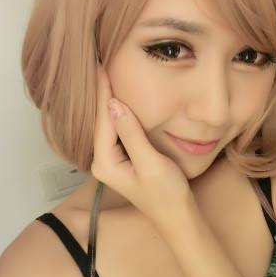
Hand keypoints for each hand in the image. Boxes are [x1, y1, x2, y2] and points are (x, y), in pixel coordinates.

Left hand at [90, 64, 192, 226]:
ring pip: (108, 123)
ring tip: (106, 71)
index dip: (102, 92)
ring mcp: (111, 159)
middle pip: (100, 119)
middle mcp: (102, 160)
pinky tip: (118, 95)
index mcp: (105, 162)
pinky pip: (117, 129)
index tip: (99, 66)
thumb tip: (115, 104)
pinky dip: (118, 111)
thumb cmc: (167, 194)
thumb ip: (132, 134)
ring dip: (108, 98)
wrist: (176, 215)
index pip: (102, 120)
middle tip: (98, 61)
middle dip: (101, 91)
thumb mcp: (151, 163)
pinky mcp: (122, 157)